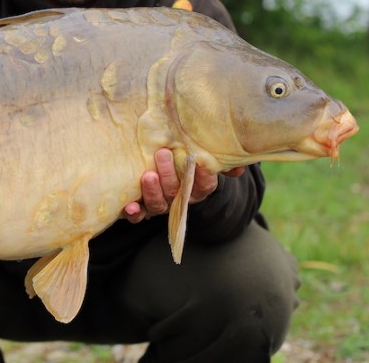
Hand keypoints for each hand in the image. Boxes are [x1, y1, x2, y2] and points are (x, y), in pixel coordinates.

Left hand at [122, 149, 244, 222]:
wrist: (164, 165)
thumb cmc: (186, 158)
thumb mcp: (202, 155)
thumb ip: (221, 160)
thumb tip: (238, 168)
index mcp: (197, 188)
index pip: (205, 186)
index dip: (204, 177)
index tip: (199, 162)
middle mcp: (179, 199)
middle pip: (177, 193)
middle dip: (170, 175)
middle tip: (162, 153)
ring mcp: (161, 204)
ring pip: (159, 205)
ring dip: (153, 192)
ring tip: (148, 175)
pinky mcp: (142, 207)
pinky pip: (139, 215)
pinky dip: (135, 213)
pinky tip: (129, 206)